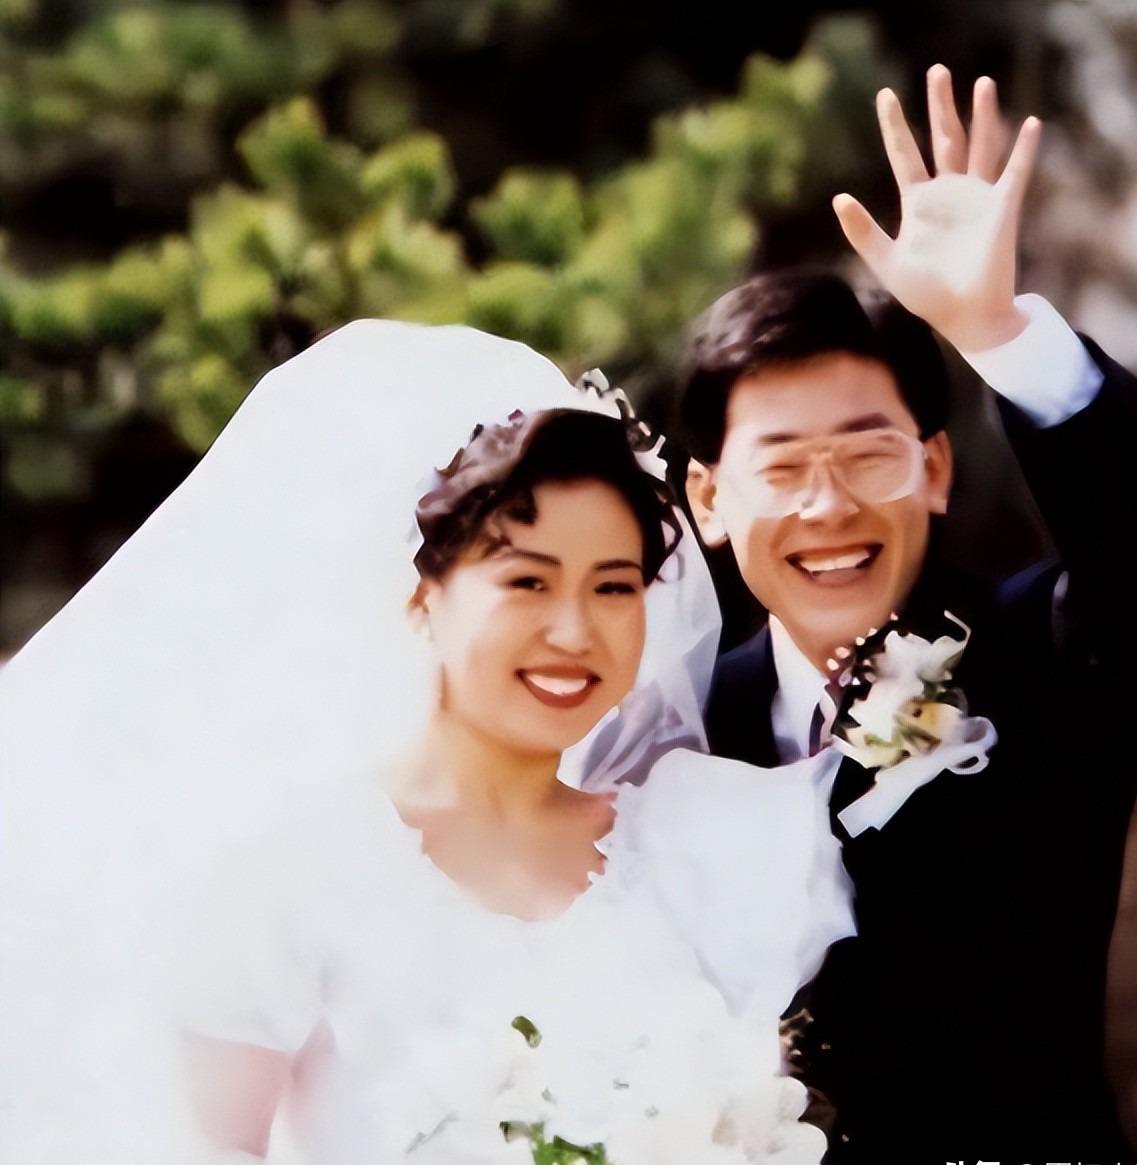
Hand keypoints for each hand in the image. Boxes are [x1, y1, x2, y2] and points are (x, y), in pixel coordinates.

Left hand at [833, 65, 1041, 352]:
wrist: (963, 317)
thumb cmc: (925, 295)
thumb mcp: (886, 261)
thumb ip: (862, 231)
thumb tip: (838, 197)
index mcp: (919, 204)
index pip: (904, 155)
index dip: (895, 127)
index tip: (885, 96)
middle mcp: (949, 194)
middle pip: (944, 139)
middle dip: (941, 106)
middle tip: (936, 71)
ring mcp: (977, 198)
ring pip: (979, 146)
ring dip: (982, 116)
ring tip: (981, 82)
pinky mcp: (1003, 209)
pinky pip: (1015, 173)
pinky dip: (1023, 150)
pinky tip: (1031, 124)